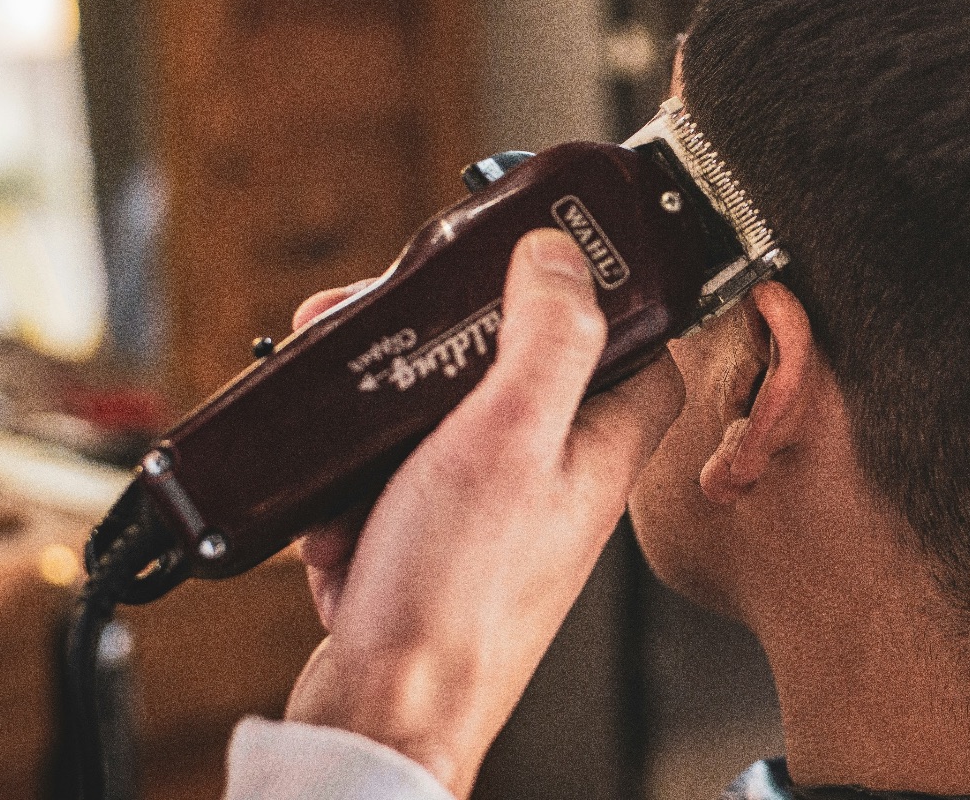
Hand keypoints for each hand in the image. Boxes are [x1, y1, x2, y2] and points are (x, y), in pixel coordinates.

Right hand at [280, 229, 683, 795]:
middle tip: (378, 317)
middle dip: (434, 340)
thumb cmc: (455, 599)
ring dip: (376, 409)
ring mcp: (493, 512)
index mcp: (602, 445)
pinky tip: (335, 507)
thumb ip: (547, 336)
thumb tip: (562, 255)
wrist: (382, 716)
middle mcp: (556, 476)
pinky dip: (352, 483)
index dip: (587, 288)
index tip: (533, 253)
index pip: (634, 340)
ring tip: (336, 401)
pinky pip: (388, 480)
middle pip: (511, 363)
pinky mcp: (431, 544)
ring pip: (438, 416)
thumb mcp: (509, 435)